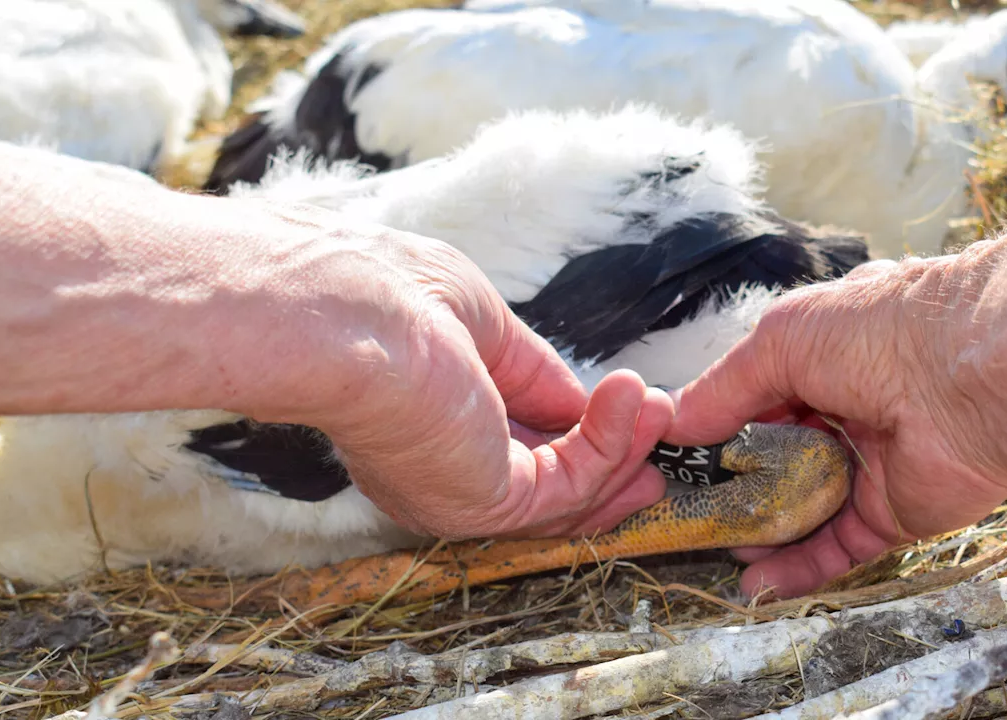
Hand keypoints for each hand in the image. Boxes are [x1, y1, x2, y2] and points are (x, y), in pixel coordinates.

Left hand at [0, 135, 674, 543]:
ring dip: (623, 446)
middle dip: (613, 461)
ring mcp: (464, 494)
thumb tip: (576, 396)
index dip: (575, 430)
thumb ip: (527, 368)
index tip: (626, 408)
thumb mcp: (479, 322)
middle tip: (661, 430)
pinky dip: (611, 442)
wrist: (345, 316)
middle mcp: (443, 476)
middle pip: (548, 486)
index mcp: (429, 431)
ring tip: (661, 406)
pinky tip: (633, 396)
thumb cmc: (388, 297)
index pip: (515, 445)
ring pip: (568, 491)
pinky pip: (571, 480)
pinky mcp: (487, 502)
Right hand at [662, 256, 1006, 599]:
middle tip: (685, 514)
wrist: (982, 380)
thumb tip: (676, 425)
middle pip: (778, 458)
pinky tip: (755, 583)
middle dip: (732, 486)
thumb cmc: (881, 335)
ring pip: (803, 508)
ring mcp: (871, 464)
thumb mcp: (780, 341)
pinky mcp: (894, 515)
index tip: (675, 460)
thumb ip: (725, 389)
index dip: (717, 428)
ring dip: (758, 531)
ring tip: (713, 550)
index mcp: (828, 353)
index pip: (759, 396)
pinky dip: (796, 569)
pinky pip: (838, 548)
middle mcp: (849, 407)